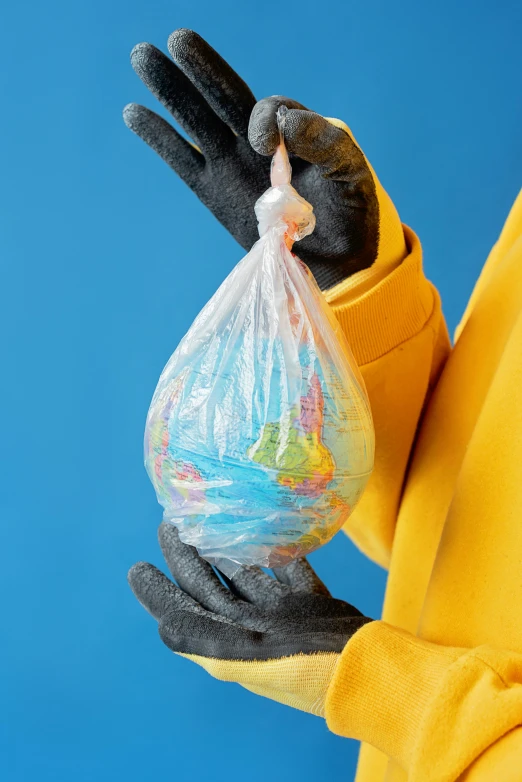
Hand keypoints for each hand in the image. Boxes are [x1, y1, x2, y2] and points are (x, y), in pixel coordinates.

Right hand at [123, 29, 397, 290]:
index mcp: (294, 130)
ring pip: (196, 120)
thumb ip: (325, 141)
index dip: (263, 120)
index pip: (269, 111)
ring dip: (171, 90)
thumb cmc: (351, 211)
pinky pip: (181, 160)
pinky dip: (159, 137)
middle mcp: (258, 141)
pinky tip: (133, 112)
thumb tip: (285, 118)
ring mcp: (232, 165)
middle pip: (224, 96)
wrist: (339, 258)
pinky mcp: (212, 192)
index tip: (264, 144)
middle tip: (176, 38)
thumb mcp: (350, 172)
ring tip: (141, 55)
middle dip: (201, 68)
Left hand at [128, 522, 371, 715]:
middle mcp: (252, 630)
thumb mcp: (245, 655)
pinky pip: (289, 570)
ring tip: (207, 518)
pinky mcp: (310, 606)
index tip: (137, 568)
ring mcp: (282, 617)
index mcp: (231, 645)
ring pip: (245, 575)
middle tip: (169, 522)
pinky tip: (269, 527)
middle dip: (187, 558)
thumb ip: (202, 639)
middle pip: (210, 588)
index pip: (184, 615)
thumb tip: (161, 628)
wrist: (370, 672)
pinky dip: (279, 551)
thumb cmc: (304, 666)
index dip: (158, 596)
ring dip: (226, 549)